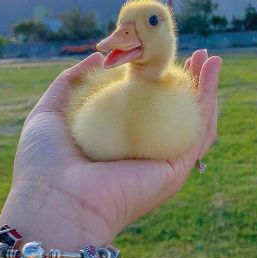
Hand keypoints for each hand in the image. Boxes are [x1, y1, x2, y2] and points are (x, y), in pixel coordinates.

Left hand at [3, 49, 221, 245]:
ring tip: (212, 60)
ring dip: (208, 89)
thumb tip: (97, 57)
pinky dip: (209, 101)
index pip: (147, 110)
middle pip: (177, 114)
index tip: (164, 56)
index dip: (159, 82)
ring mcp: (162, 162)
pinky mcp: (174, 169)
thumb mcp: (51, 112)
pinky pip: (199, 131)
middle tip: (199, 55)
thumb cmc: (44, 164)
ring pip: (195, 121)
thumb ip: (70, 82)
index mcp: (120, 143)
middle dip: (190, 83)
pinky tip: (211, 75)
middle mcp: (144, 153)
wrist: (53, 202)